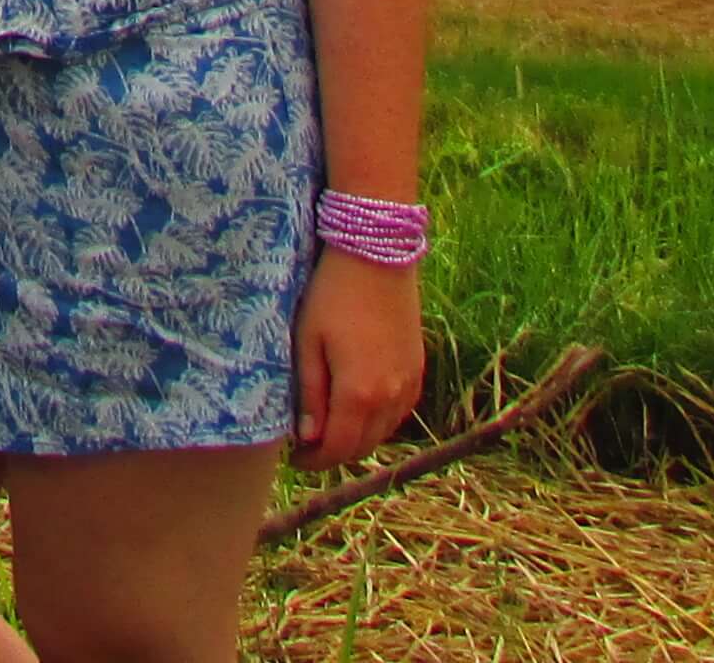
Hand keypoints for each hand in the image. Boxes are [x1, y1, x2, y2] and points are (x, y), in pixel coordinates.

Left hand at [290, 255, 422, 472]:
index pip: (338, 451)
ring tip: (331, 420)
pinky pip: (399, 412)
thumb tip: (307, 436)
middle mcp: (391, 397)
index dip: (314, 460)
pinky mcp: (418, 369)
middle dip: (334, 451)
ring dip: (357, 436)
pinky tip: (359, 403)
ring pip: (383, 433)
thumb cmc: (333, 294)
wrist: (377, 254)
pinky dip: (378, 419)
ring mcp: (409, 384)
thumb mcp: (308, 341)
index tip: (296, 454)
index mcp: (360, 394)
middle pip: (362, 447)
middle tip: (309, 439)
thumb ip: (309, 393)